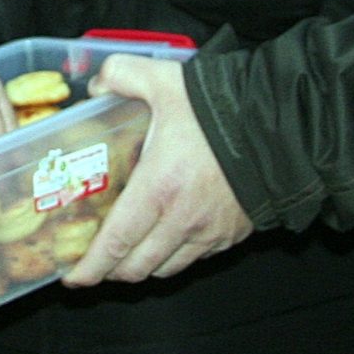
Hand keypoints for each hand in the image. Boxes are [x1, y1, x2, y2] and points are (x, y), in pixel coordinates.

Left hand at [62, 55, 252, 285]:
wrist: (279, 126)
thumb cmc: (221, 109)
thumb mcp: (163, 80)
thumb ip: (120, 75)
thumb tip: (95, 87)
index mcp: (159, 187)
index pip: (116, 242)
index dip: (90, 267)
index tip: (74, 278)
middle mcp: (182, 219)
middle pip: (136, 267)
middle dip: (110, 272)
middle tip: (94, 263)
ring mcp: (209, 233)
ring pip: (165, 269)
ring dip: (142, 267)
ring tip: (127, 253)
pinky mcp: (230, 235)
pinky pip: (195, 259)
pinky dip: (174, 257)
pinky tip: (165, 238)